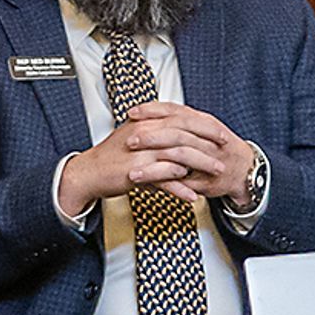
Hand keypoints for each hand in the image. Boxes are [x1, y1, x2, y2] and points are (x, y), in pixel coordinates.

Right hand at [54, 104, 260, 216]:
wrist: (89, 172)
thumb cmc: (113, 156)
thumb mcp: (137, 137)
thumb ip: (158, 133)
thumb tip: (178, 134)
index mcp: (148, 121)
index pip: (183, 118)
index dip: (204, 126)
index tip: (220, 133)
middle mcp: (146, 133)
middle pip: (186, 135)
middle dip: (209, 144)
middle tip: (224, 151)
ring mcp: (142, 152)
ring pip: (179, 156)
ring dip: (201, 165)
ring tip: (215, 173)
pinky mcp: (137, 171)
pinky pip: (164, 179)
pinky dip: (180, 188)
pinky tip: (192, 195)